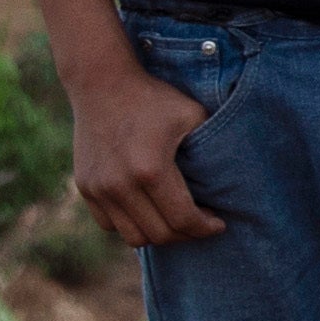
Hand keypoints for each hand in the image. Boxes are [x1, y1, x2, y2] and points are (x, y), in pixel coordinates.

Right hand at [65, 60, 219, 247]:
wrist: (101, 83)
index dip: (205, 228)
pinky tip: (148, 210)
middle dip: (186, 234)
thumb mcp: (193, 115)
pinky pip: (110, 225)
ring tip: (174, 219)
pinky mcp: (86, 187)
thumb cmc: (153, 98)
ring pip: (133, 237)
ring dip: (158, 234)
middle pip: (159, 235)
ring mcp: (98, 189)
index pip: (182, 219)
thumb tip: (234, 177)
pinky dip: (132, 225)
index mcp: (151, 170)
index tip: (218, 224)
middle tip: (200, 222)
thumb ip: (212, 148)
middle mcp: (120, 185)